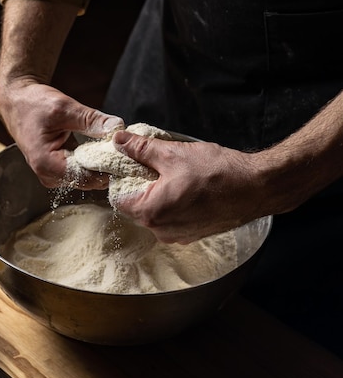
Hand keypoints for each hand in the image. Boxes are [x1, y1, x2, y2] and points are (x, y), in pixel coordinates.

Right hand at [0, 80, 123, 187]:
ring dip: (103, 167)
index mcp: (46, 163)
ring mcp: (52, 175)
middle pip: (87, 181)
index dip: (109, 169)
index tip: (130, 159)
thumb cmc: (34, 104)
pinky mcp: (58, 170)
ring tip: (123, 153)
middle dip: (109, 169)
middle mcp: (48, 175)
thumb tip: (118, 127)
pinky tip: (109, 153)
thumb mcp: (64, 108)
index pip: (86, 177)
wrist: (18, 102)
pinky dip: (95, 163)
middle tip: (133, 156)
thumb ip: (91, 120)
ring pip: (86, 178)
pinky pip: (81, 172)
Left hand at [111, 130, 262, 242]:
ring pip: (155, 212)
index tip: (133, 164)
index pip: (119, 198)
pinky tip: (188, 187)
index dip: (123, 178)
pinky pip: (172, 219)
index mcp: (150, 213)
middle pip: (136, 206)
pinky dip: (173, 204)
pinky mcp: (192, 235)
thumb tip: (119, 141)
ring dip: (158, 195)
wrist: (258, 188)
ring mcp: (177, 236)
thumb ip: (141, 149)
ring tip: (175, 175)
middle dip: (141, 185)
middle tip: (156, 165)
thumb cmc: (218, 173)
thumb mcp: (173, 154)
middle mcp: (161, 231)